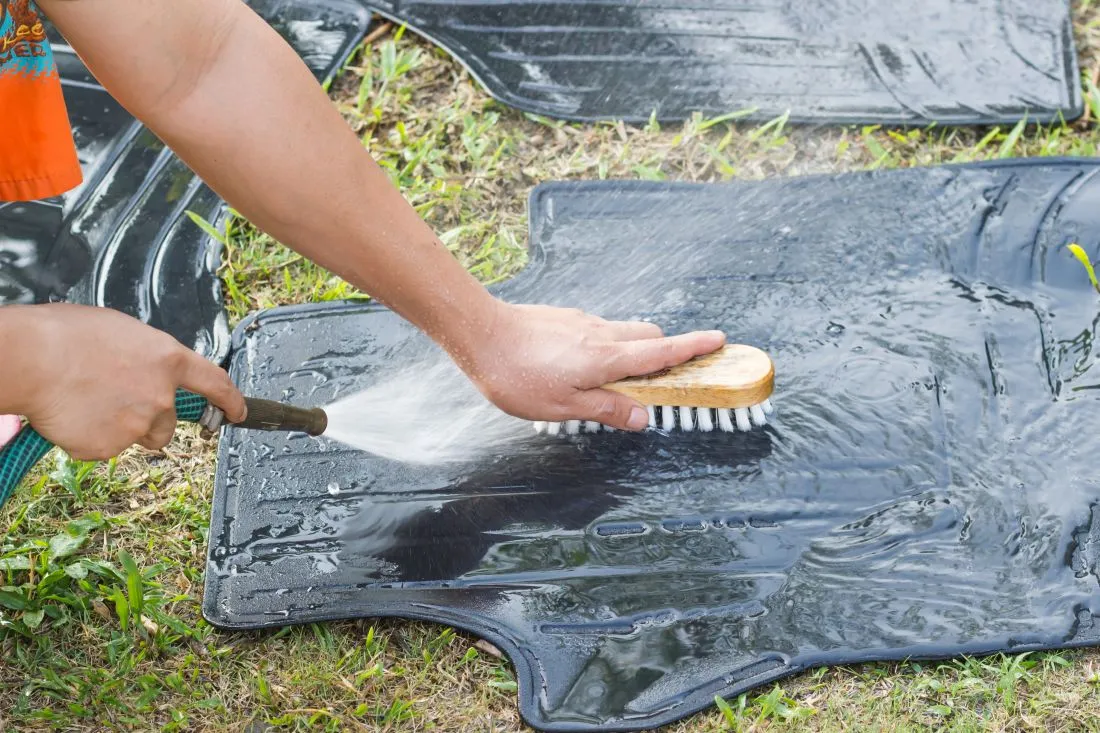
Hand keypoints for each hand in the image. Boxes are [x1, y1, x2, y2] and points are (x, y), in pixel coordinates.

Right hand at [0, 304, 245, 459]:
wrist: (33, 360)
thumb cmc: (66, 336)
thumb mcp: (121, 331)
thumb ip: (145, 356)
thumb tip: (144, 369)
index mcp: (168, 360)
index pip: (215, 383)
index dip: (231, 401)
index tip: (238, 413)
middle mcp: (161, 396)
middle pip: (169, 424)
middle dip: (149, 419)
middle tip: (114, 401)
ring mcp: (137, 425)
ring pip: (139, 437)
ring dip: (124, 429)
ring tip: (89, 403)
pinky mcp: (109, 447)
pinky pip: (103, 448)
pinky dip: (89, 437)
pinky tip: (71, 415)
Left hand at [457, 302, 725, 430]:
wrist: (480, 334)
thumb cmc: (518, 375)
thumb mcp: (565, 406)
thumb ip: (607, 409)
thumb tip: (644, 416)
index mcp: (607, 358)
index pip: (662, 352)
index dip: (693, 348)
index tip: (720, 341)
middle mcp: (601, 334)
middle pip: (649, 337)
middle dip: (665, 352)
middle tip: (663, 377)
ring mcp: (582, 323)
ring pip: (623, 332)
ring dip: (632, 350)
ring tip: (613, 380)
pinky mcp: (565, 319)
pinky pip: (599, 331)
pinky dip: (605, 346)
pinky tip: (578, 366)